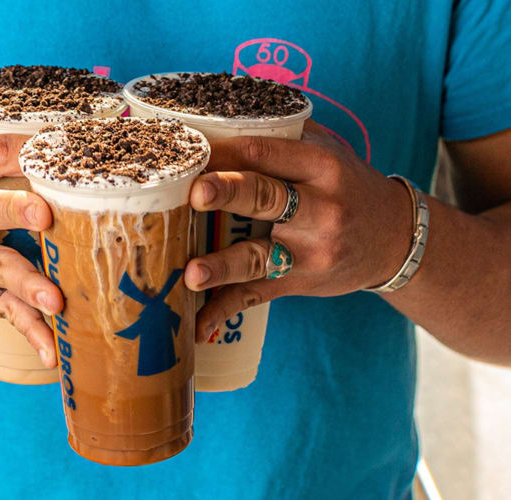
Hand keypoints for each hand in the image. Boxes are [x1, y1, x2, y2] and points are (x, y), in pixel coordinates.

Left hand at [185, 121, 413, 341]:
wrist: (396, 239)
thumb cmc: (350, 187)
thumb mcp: (330, 151)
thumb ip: (287, 134)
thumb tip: (223, 114)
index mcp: (321, 167)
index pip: (268, 151)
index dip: (229, 150)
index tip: (192, 148)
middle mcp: (319, 209)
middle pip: (267, 198)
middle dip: (231, 194)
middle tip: (197, 193)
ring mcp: (309, 252)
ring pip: (259, 256)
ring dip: (224, 266)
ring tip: (192, 274)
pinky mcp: (298, 283)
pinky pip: (257, 296)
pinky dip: (226, 310)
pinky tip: (199, 325)